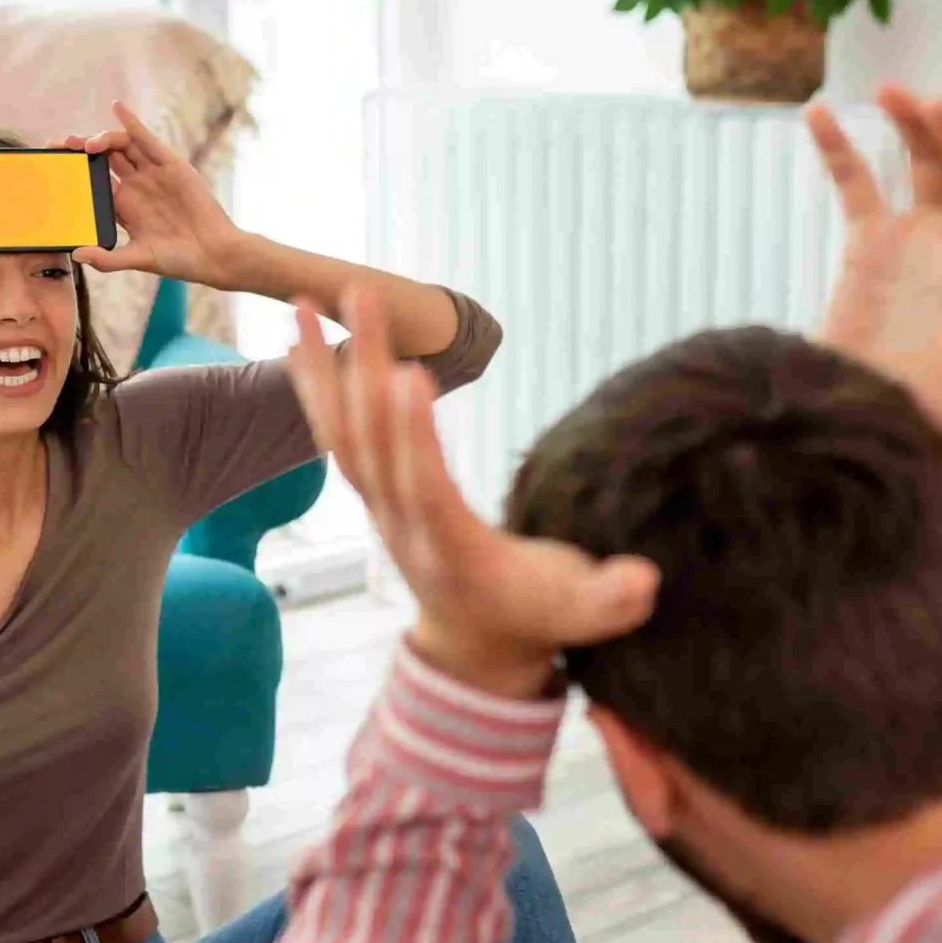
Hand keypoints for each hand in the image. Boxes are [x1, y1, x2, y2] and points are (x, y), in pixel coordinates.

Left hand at [65, 101, 249, 286]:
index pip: (93, 182)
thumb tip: (76, 254)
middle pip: (103, 159)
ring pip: (121, 147)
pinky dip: (132, 123)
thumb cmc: (179, 260)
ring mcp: (152, 174)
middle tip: (60, 147)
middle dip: (81, 150)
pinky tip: (118, 108)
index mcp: (124, 207)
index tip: (53, 167)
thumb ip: (108, 260)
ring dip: (101, 139)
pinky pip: (147, 140)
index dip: (74, 172)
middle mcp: (136, 186)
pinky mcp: (170, 165)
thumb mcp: (139, 260)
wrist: (215, 254)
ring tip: (86, 144)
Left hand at [285, 292, 658, 697]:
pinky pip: (336, 434)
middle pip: (373, 442)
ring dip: (322, 367)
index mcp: (453, 549)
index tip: (408, 375)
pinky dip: (316, 387)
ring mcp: (380, 506)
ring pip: (343, 432)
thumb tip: (643, 580)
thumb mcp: (584, 615)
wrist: (477, 645)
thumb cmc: (536, 616)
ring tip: (300, 305)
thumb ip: (613, 600)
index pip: (426, 487)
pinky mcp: (373, 491)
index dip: (413, 436)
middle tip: (360, 297)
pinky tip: (299, 339)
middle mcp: (402, 523)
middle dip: (364, 368)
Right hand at [805, 86, 941, 449]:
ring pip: (929, 162)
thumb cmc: (914, 428)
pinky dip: (840, 148)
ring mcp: (915, 244)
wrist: (854, 426)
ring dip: (919, 121)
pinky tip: (817, 113)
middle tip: (941, 107)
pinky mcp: (867, 247)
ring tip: (894, 94)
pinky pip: (858, 184)